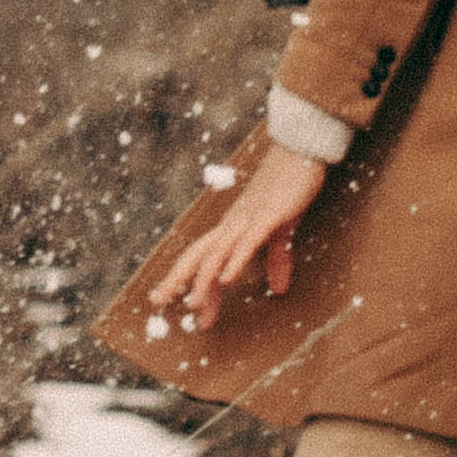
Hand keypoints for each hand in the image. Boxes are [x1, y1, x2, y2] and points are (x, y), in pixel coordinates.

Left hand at [148, 146, 326, 335]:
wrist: (299, 152)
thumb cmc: (287, 188)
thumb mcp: (281, 230)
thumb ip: (277, 259)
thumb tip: (278, 289)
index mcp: (232, 228)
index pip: (202, 258)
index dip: (187, 280)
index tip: (174, 304)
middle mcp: (232, 224)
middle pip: (197, 254)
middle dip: (177, 279)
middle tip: (157, 302)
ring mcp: (247, 219)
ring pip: (217, 253)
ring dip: (203, 280)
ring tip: (193, 305)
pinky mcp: (267, 215)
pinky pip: (247, 242)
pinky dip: (234, 261)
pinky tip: (226, 279)